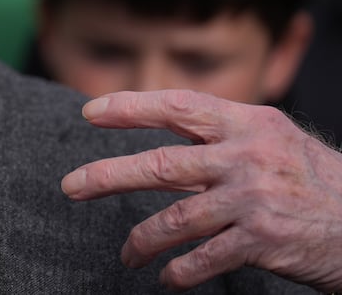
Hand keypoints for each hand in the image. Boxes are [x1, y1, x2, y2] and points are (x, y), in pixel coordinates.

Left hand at [61, 89, 341, 291]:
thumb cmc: (312, 179)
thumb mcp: (272, 138)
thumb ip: (221, 133)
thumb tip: (163, 123)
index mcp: (247, 123)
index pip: (177, 106)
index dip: (130, 106)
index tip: (90, 112)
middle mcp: (247, 156)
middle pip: (162, 164)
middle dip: (108, 176)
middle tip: (71, 186)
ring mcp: (253, 199)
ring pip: (175, 219)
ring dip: (141, 240)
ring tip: (127, 254)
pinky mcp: (262, 241)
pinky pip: (204, 258)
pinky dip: (179, 271)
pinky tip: (166, 277)